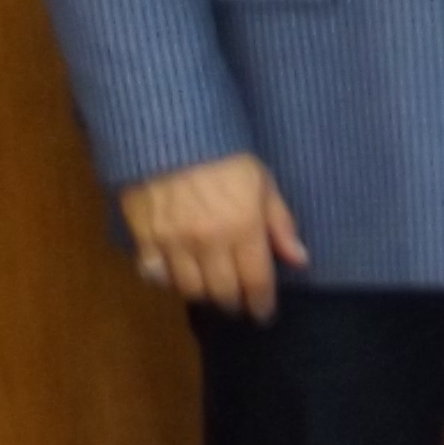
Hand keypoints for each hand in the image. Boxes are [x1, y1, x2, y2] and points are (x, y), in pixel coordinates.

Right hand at [120, 153, 307, 320]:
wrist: (168, 131)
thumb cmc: (223, 154)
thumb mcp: (262, 182)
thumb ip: (280, 224)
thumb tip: (300, 261)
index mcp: (243, 227)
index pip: (256, 282)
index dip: (261, 304)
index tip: (263, 313)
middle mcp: (209, 241)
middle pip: (223, 293)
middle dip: (234, 302)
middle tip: (237, 301)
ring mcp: (173, 242)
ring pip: (190, 289)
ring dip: (203, 294)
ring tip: (209, 287)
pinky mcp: (144, 237)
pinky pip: (154, 275)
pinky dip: (166, 280)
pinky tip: (174, 274)